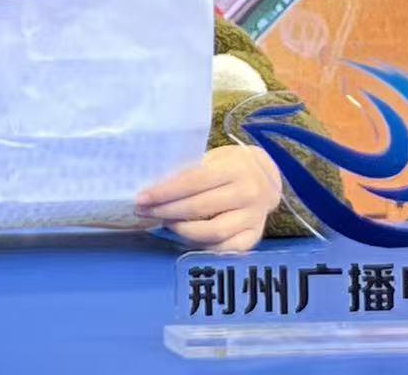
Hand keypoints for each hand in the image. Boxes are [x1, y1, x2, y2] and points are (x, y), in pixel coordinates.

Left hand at [136, 145, 281, 252]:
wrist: (266, 176)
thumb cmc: (230, 164)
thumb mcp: (213, 158)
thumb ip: (189, 171)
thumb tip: (153, 187)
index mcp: (234, 169)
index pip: (193, 182)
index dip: (165, 192)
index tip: (141, 198)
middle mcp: (248, 193)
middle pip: (199, 208)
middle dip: (166, 211)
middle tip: (144, 212)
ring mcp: (254, 218)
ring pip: (212, 232)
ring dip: (182, 231)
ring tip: (164, 222)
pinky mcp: (255, 236)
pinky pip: (225, 249)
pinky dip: (202, 246)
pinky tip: (184, 238)